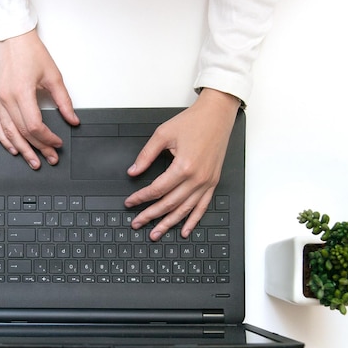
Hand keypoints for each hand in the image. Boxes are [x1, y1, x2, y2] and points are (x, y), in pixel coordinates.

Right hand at [0, 29, 78, 169]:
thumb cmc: (32, 53)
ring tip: (33, 161)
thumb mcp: (54, 76)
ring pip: (9, 133)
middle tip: (50, 158)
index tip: (57, 142)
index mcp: (21, 92)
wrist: (13, 39)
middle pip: (23, 132)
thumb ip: (64, 101)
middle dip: (38, 148)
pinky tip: (15, 148)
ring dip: (23, 149)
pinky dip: (5, 139)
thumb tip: (72, 120)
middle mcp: (6, 98)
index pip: (34, 126)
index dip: (47, 138)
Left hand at [125, 89, 239, 240]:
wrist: (217, 115)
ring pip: (184, 210)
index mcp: (184, 166)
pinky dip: (193, 220)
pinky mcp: (212, 182)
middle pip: (169, 204)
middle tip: (137, 223)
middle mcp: (197, 178)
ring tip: (155, 233)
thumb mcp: (163, 134)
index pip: (157, 189)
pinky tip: (185, 230)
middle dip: (150, 216)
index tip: (130, 203)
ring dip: (169, 224)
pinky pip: (202, 207)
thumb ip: (146, 155)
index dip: (141, 198)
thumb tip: (133, 171)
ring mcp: (206, 182)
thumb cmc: (193, 121)